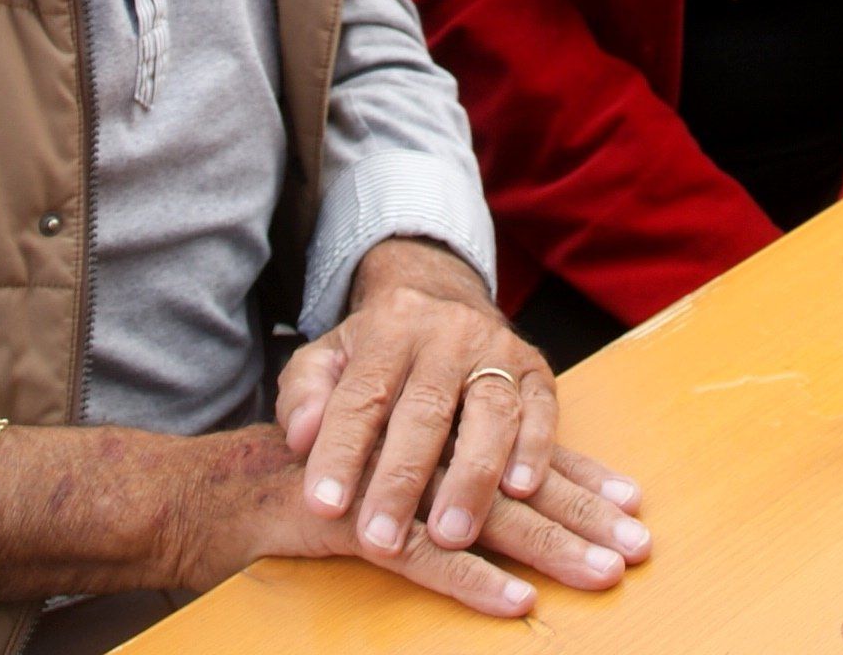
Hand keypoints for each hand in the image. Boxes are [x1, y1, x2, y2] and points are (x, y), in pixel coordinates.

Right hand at [178, 425, 641, 617]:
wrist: (210, 494)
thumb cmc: (302, 485)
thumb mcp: (377, 462)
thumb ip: (435, 468)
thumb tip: (520, 490)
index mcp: (430, 425)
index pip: (518, 448)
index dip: (576, 475)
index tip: (632, 502)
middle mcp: (418, 441)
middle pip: (518, 481)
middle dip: (583, 516)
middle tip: (638, 547)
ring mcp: (387, 481)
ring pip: (485, 515)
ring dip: (549, 547)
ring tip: (601, 572)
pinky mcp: (354, 523)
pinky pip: (423, 556)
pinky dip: (470, 579)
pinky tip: (515, 601)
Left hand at [278, 239, 628, 562]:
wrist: (443, 300)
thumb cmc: (376, 352)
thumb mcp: (327, 358)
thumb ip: (303, 393)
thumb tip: (299, 435)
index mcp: (389, 327)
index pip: (361, 394)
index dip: (340, 451)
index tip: (323, 507)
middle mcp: (448, 333)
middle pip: (426, 409)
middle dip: (401, 480)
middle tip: (381, 541)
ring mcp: (499, 350)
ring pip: (491, 412)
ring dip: (471, 478)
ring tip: (450, 535)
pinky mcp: (537, 371)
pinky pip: (542, 411)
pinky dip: (534, 450)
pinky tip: (519, 492)